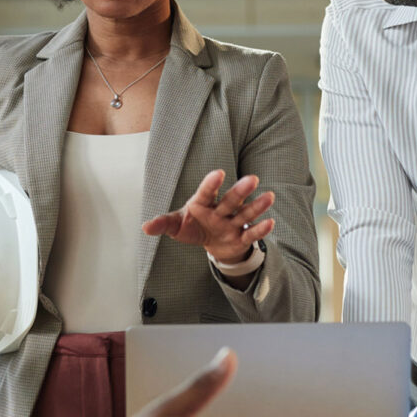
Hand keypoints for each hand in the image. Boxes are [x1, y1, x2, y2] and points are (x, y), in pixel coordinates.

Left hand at [142, 169, 274, 264]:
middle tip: (252, 179)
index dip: (211, 183)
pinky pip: (251, 233)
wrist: (211, 243)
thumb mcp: (176, 226)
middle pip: (230, 200)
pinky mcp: (241, 237)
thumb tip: (145, 227)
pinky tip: (270, 222)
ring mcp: (232, 223)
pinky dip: (260, 229)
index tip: (218, 173)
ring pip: (245, 213)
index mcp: (202, 203)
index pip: (206, 192)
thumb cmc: (192, 227)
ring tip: (269, 196)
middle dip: (240, 191)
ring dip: (256, 206)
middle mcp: (220, 210)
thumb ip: (163, 223)